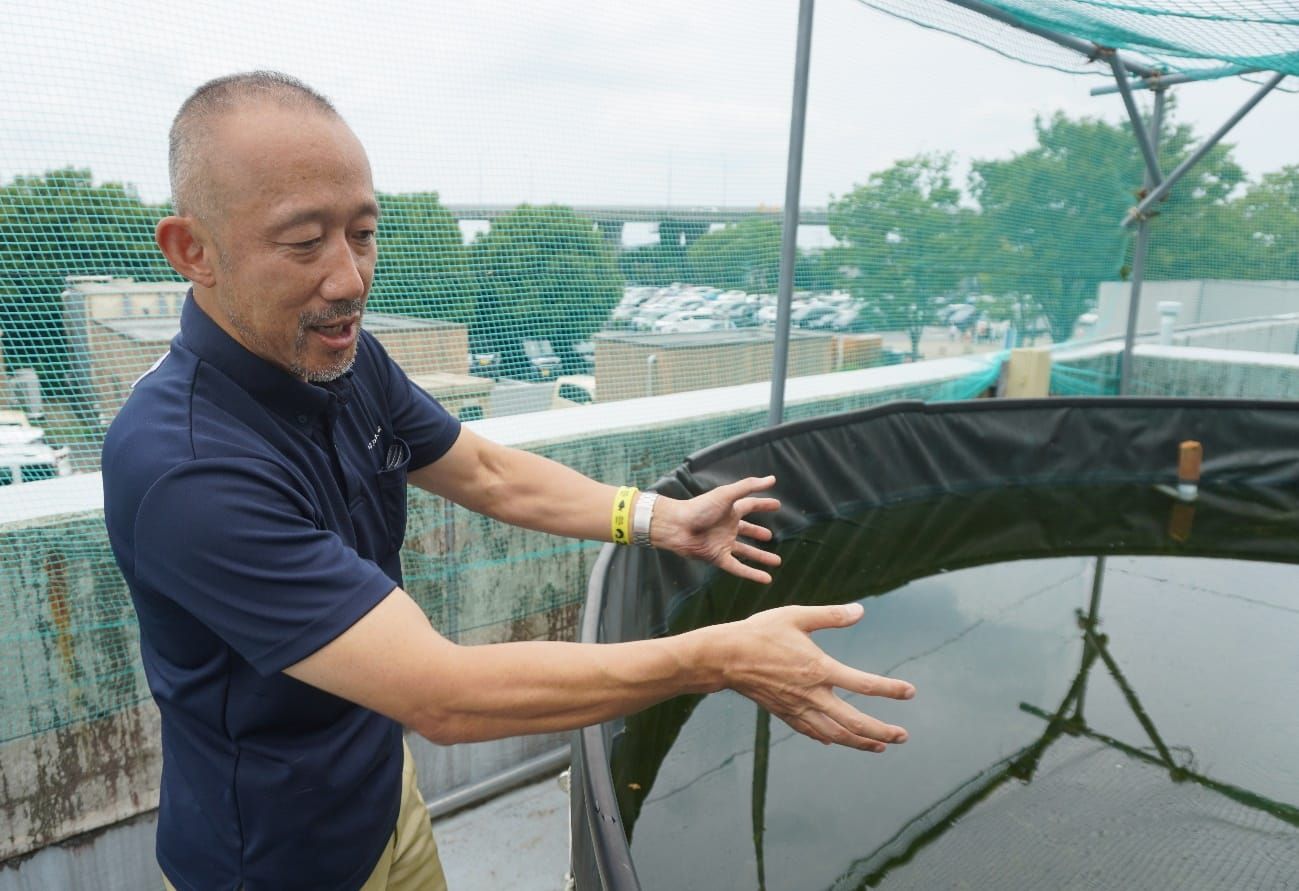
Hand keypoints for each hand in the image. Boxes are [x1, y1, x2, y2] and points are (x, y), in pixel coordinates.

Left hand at [651, 475, 781, 582]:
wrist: (677, 526)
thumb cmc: (700, 508)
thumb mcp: (726, 494)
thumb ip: (749, 486)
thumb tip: (772, 479)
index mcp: (730, 510)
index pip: (751, 505)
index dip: (763, 505)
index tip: (777, 505)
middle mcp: (727, 527)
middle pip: (747, 530)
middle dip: (758, 533)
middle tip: (770, 536)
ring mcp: (723, 543)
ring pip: (746, 552)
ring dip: (760, 557)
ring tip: (777, 561)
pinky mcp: (718, 558)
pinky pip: (739, 568)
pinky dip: (753, 574)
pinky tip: (766, 579)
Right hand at [716, 602, 913, 751]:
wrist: (725, 657)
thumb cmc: (760, 632)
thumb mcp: (797, 616)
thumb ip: (831, 615)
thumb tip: (860, 610)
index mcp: (819, 669)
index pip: (864, 684)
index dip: (890, 689)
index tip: (910, 692)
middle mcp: (812, 695)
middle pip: (855, 722)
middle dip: (882, 731)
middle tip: (903, 736)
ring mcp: (798, 709)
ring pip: (836, 734)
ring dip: (860, 742)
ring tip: (879, 746)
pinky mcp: (785, 714)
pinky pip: (812, 732)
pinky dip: (829, 738)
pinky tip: (836, 740)